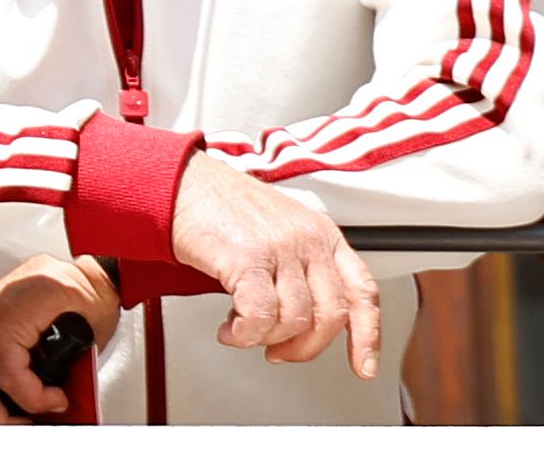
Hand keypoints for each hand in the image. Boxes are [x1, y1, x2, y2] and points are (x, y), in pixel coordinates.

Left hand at [0, 254, 116, 423]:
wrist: (96, 282)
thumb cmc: (69, 315)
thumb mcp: (34, 358)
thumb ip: (19, 386)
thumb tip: (23, 422)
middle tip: (16, 431)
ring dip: (5, 418)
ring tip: (37, 418)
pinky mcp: (11, 315)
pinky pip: (8, 371)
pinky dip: (33, 395)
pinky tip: (53, 397)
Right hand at [174, 148, 382, 376]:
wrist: (177, 180)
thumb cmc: (219, 204)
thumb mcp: (279, 228)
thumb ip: (301, 265)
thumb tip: (304, 316)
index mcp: (322, 233)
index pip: (362, 292)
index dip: (367, 336)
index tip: (363, 366)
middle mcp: (307, 240)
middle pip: (330, 315)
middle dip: (305, 347)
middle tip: (280, 351)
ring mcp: (279, 248)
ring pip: (294, 319)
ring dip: (266, 338)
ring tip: (242, 333)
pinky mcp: (246, 258)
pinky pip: (259, 315)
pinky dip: (244, 333)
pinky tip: (230, 330)